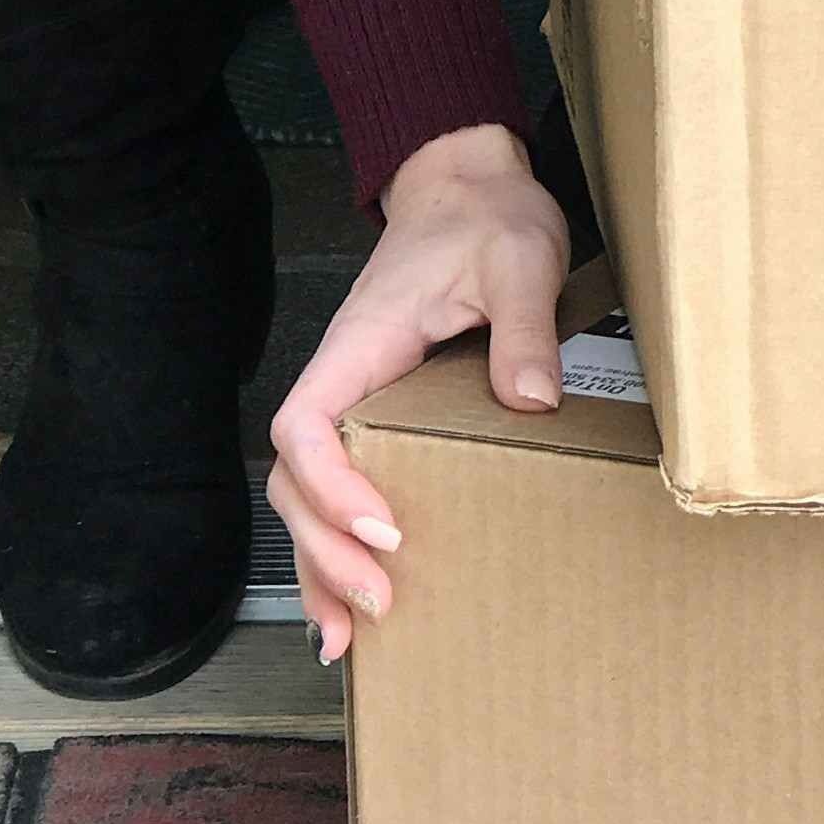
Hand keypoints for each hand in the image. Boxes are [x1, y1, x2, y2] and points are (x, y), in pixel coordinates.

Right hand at [266, 121, 570, 661]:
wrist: (470, 188)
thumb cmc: (485, 217)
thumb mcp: (519, 260)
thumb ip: (521, 325)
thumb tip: (528, 397)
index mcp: (360, 343)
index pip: (304, 425)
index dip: (330, 484)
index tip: (383, 527)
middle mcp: (344, 378)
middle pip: (295, 481)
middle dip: (325, 550)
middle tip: (380, 605)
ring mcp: (356, 401)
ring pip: (308, 496)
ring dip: (322, 565)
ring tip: (349, 635)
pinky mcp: (380, 415)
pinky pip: (343, 487)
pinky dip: (340, 547)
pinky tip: (355, 599)